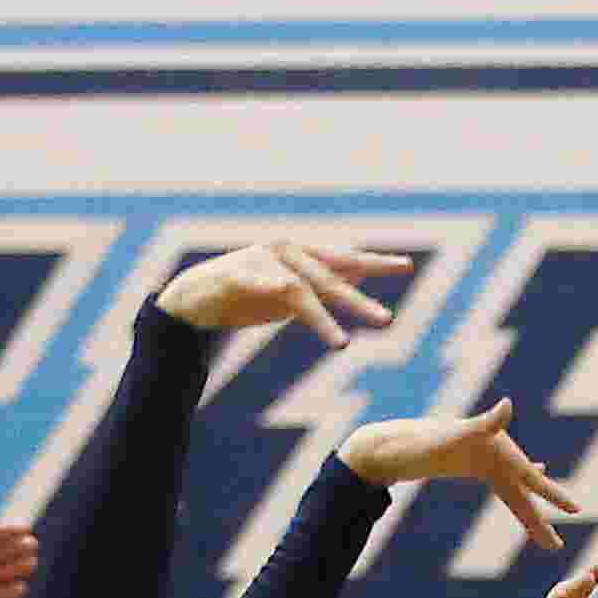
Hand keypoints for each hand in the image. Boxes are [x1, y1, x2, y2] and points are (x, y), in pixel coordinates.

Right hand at [156, 240, 411, 346]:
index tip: (405, 265)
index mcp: (299, 254)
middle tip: (386, 320)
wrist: (193, 297)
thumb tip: (355, 277)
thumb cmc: (245, 294)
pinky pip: (264, 290)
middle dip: (358, 299)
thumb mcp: (290, 292)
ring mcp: (261, 262)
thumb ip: (320, 283)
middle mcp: (284, 252)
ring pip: (300, 290)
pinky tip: (292, 304)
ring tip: (342, 345)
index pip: (343, 259)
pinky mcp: (238, 277)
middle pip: (329, 277)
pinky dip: (280, 297)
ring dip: (323, 318)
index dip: (373, 262)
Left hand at [339, 398, 583, 551]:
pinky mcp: (470, 464)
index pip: (529, 478)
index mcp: (495, 451)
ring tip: (546, 534)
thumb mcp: (451, 437)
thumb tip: (506, 406)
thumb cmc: (416, 444)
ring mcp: (482, 459)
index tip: (576, 509)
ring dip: (529, 511)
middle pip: (523, 492)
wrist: (385, 445)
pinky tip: (519, 488)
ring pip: (513, 491)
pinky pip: (500, 481)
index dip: (553, 495)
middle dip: (540, 520)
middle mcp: (493, 454)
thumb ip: (482, 424)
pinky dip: (514, 486)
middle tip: (556, 546)